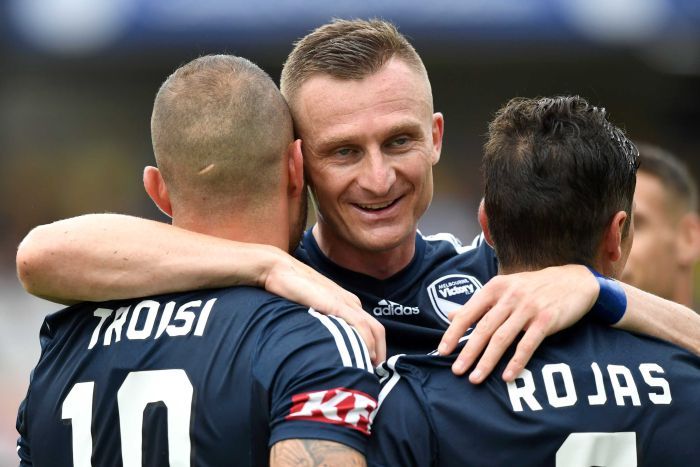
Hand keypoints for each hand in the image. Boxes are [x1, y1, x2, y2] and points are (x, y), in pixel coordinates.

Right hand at [264, 253, 385, 364]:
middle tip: (374, 374)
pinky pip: (359, 324)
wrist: (281, 270)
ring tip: (371, 369)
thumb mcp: (312, 309)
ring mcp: (345, 302)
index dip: (375, 348)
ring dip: (376, 351)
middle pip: (377, 330)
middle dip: (380, 353)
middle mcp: (351, 303)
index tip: (368, 366)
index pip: (370, 328)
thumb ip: (322, 322)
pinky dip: (367, 341)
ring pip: (372, 329)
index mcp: (348, 303)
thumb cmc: (293, 290)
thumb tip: (323, 345)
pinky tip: (366, 354)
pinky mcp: (335, 304)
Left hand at [438, 265, 597, 382]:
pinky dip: (516, 362)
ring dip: (487, 360)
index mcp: (495, 288)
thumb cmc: (533, 287)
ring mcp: (528, 308)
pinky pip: (527, 345)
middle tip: (456, 371)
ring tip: (475, 378)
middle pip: (483, 329)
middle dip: (468, 351)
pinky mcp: (546, 320)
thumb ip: (478, 304)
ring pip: (502, 338)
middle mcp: (509, 296)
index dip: (454, 333)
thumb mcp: (503, 288)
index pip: (468, 313)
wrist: (573, 281)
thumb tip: (451, 315)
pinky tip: (507, 376)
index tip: (442, 351)